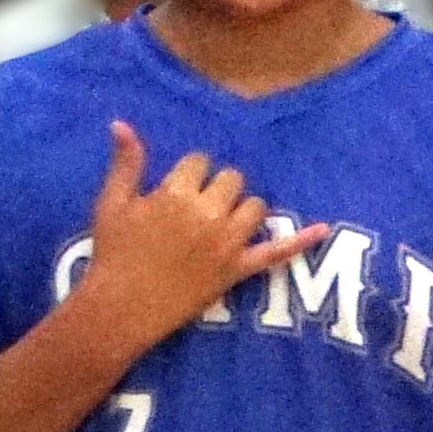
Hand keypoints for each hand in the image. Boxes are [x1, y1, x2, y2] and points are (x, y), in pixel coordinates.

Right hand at [68, 120, 331, 355]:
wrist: (120, 308)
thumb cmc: (113, 253)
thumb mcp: (110, 204)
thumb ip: (125, 163)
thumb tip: (121, 123)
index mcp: (176, 194)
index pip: (198, 162)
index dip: (186, 174)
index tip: (172, 191)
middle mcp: (209, 213)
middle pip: (231, 179)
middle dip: (215, 187)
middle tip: (194, 208)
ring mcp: (228, 242)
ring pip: (254, 205)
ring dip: (240, 208)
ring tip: (220, 222)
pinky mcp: (239, 268)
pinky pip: (277, 251)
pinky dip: (300, 240)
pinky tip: (321, 229)